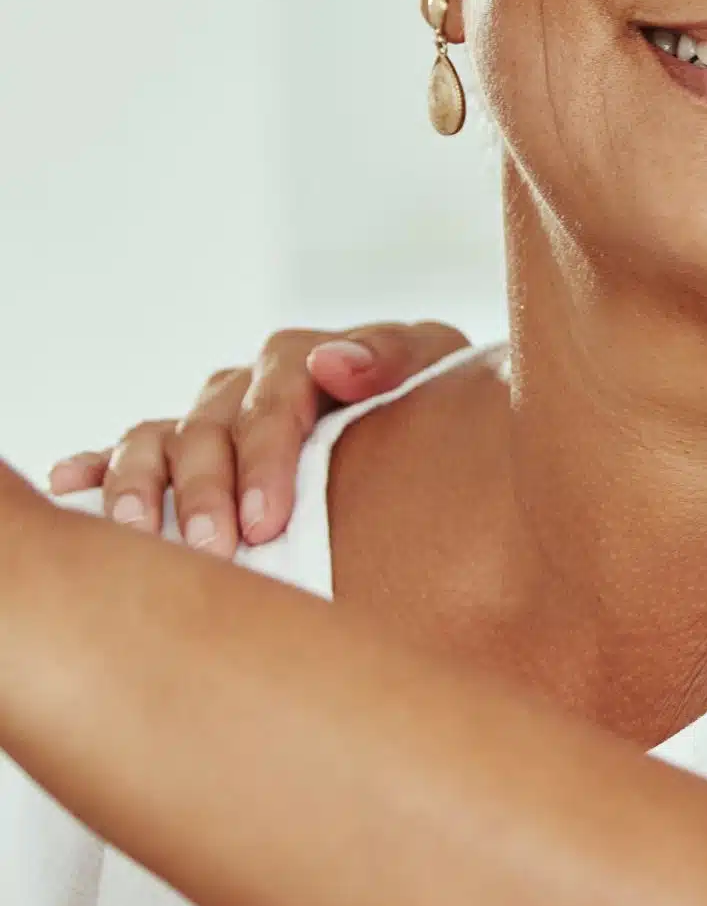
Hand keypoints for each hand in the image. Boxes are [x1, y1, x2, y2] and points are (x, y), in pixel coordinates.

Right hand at [44, 322, 469, 555]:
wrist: (429, 418)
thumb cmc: (433, 395)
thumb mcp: (433, 364)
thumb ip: (393, 357)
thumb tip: (333, 363)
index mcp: (302, 362)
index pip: (273, 396)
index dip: (266, 455)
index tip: (266, 517)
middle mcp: (244, 387)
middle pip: (208, 426)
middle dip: (207, 489)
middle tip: (218, 548)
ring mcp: (210, 419)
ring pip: (158, 440)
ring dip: (142, 485)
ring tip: (140, 533)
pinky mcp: (185, 454)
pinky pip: (127, 453)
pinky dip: (96, 468)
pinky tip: (74, 484)